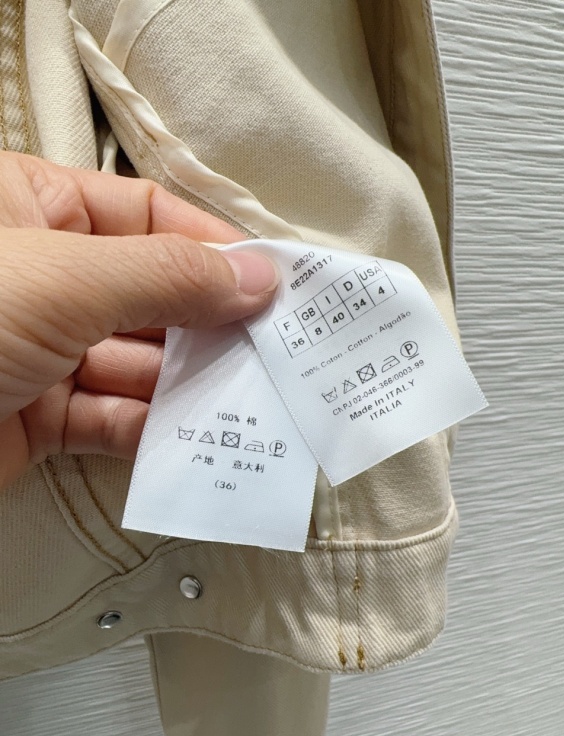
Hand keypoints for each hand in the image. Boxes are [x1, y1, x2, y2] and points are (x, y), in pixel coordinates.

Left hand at [0, 152, 277, 489]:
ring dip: (191, 385)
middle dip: (211, 325)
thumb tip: (252, 277)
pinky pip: (112, 420)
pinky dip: (153, 432)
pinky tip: (192, 439)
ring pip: (139, 365)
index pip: (147, 216)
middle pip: (152, 296)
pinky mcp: (38, 420)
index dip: (214, 247)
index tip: (273, 281)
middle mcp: (43, 280)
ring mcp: (41, 353)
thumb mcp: (60, 279)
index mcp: (34, 212)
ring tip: (248, 400)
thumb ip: (164, 276)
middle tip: (273, 349)